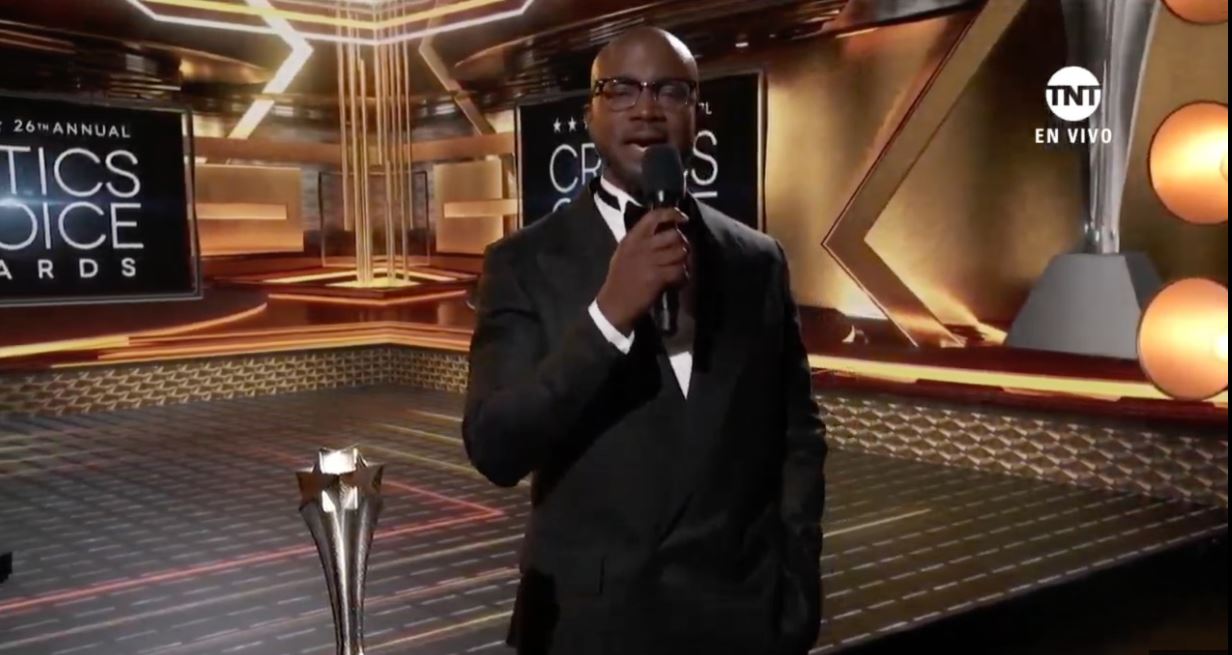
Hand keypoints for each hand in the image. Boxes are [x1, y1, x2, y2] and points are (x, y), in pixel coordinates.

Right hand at [595, 207, 690, 334]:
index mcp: (632, 239)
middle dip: (683, 242)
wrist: (614, 305)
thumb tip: (664, 230)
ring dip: (685, 260)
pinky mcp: (658, 277)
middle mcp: (641, 246)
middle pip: (674, 235)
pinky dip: (683, 276)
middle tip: (683, 250)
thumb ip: (640, 241)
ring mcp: (650, 261)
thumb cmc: (619, 279)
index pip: (654, 217)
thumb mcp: (623, 253)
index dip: (672, 214)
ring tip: (681, 267)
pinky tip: (678, 280)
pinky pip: (680, 271)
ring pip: (680, 252)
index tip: (683, 219)